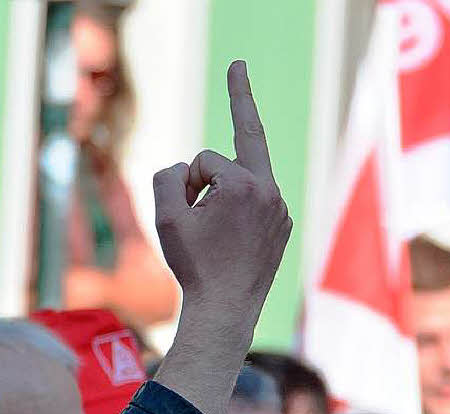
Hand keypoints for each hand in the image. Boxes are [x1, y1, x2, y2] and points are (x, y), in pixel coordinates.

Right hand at [152, 60, 290, 326]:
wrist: (225, 312)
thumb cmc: (194, 266)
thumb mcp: (165, 218)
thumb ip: (167, 177)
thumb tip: (183, 169)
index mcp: (245, 185)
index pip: (206, 159)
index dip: (187, 183)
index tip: (183, 208)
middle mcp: (271, 192)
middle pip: (244, 143)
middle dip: (240, 99)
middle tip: (238, 65)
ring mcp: (282, 210)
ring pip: (246, 180)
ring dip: (224, 191)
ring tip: (214, 225)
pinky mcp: (284, 227)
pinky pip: (257, 202)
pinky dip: (239, 210)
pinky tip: (229, 235)